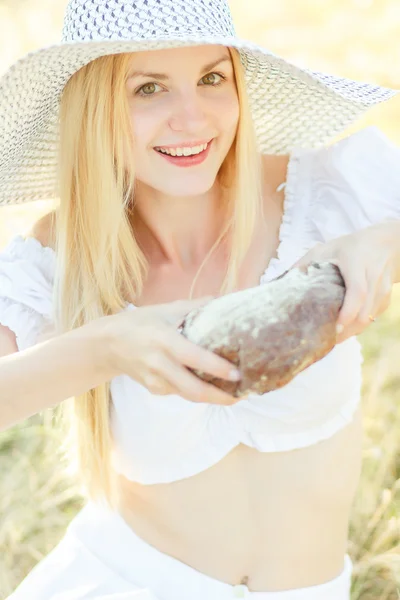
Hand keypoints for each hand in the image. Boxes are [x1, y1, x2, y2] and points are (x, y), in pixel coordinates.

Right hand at [104, 296, 241, 404]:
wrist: (108, 344)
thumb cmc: (140, 323)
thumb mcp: (165, 310)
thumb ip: (195, 307)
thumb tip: (224, 299)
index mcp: (164, 340)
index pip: (194, 358)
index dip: (217, 368)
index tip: (238, 374)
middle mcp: (159, 363)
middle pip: (193, 389)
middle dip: (220, 397)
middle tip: (242, 395)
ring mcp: (155, 380)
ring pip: (189, 395)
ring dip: (212, 398)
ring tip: (234, 394)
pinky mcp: (154, 390)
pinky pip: (180, 393)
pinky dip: (197, 392)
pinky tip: (212, 388)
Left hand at [290, 224, 394, 342]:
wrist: (385, 244)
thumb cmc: (348, 247)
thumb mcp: (325, 249)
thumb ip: (304, 264)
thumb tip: (280, 284)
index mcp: (356, 262)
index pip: (358, 291)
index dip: (348, 311)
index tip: (335, 326)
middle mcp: (373, 276)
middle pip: (365, 311)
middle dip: (347, 330)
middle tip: (325, 341)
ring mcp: (383, 289)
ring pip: (369, 318)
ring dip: (351, 332)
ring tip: (331, 340)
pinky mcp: (386, 299)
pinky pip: (372, 319)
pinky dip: (357, 327)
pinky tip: (342, 331)